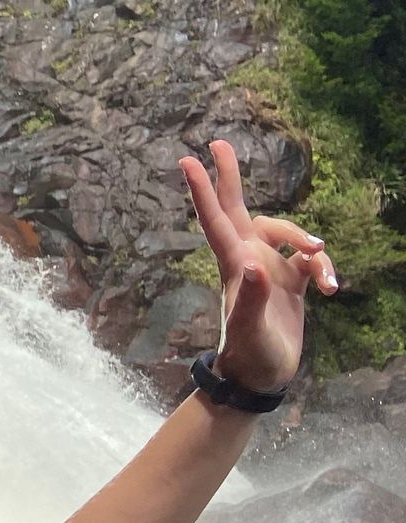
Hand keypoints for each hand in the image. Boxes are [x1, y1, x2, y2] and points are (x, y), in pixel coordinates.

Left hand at [180, 139, 336, 395]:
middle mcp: (248, 261)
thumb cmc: (251, 355)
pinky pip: (309, 260)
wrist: (261, 379)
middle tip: (221, 143)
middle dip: (230, 177)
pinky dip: (324, 269)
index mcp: (234, 265)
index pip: (216, 220)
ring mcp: (268, 270)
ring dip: (308, 241)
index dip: (204, 190)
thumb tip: (251, 266)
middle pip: (239, 209)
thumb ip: (251, 299)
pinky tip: (333, 289)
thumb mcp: (250, 330)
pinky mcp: (289, 284)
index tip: (189, 160)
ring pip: (288, 234)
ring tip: (326, 267)